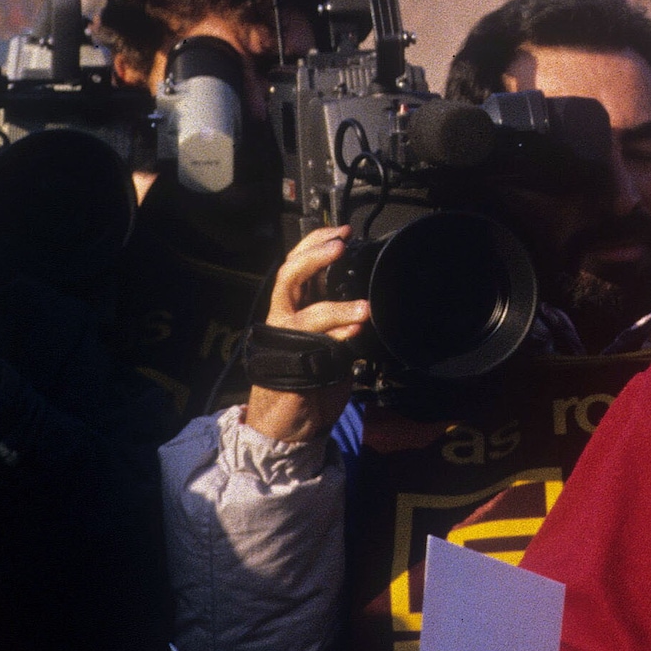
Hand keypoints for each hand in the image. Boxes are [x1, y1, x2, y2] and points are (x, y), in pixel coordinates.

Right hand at [241, 225, 366, 444]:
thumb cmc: (311, 378)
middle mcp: (285, 316)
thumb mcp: (329, 337)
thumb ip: (339, 318)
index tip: (343, 230)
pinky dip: (336, 337)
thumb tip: (365, 299)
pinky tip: (354, 332)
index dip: (316, 243)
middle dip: (314, 257)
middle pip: (290, 276)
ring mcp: (285, 340)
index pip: (299, 264)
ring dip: (335, 307)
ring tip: (362, 309)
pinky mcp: (291, 364)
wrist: (291, 421)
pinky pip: (314, 346)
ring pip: (303, 313)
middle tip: (340, 246)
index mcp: (295, 305)